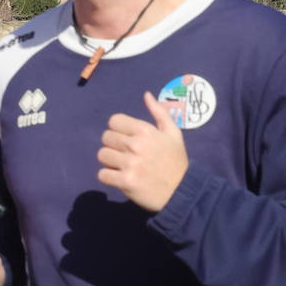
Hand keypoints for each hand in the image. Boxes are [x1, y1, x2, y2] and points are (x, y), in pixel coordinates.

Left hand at [97, 92, 188, 211]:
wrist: (183, 191)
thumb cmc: (176, 161)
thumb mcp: (173, 134)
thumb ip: (159, 113)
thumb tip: (146, 95)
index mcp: (146, 131)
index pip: (114, 121)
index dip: (119, 129)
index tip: (128, 139)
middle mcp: (136, 145)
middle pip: (106, 138)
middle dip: (114, 145)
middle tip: (127, 154)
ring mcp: (130, 164)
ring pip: (102, 155)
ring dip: (111, 161)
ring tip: (124, 166)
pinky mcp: (125, 182)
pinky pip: (102, 174)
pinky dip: (109, 177)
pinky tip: (122, 177)